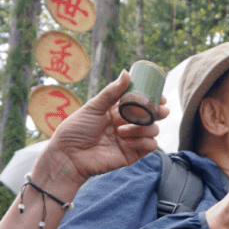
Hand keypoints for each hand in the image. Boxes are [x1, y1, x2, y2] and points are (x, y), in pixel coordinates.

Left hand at [34, 70, 170, 190]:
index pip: (141, 102)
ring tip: (120, 132)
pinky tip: (126, 142)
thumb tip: (127, 73)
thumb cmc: (76, 130)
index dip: (152, 99)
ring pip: (153, 130)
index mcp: (118, 111)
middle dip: (158, 112)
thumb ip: (112, 92)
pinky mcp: (133, 154)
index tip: (159, 96)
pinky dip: (142, 142)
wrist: (68, 155)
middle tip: (159, 111)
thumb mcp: (93, 107)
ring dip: (141, 129)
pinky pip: (150, 146)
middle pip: (152, 117)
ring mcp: (131, 140)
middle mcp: (127, 124)